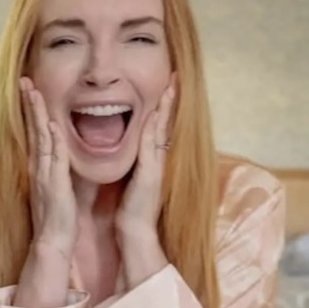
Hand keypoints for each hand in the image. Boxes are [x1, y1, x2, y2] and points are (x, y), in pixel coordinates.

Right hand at [19, 77, 75, 252]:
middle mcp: (38, 166)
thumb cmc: (57, 214)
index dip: (31, 110)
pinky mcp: (54, 184)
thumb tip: (58, 147)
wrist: (53, 239)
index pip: (34, 132)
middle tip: (25, 80)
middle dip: (29, 104)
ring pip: (40, 138)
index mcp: (40, 166)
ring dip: (37, 114)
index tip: (29, 89)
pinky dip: (52, 141)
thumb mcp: (55, 184)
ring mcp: (45, 174)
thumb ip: (55, 166)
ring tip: (33, 92)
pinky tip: (51, 125)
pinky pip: (54, 158)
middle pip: (32, 129)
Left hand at [117, 79, 174, 260]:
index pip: (162, 127)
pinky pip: (151, 147)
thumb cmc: (132, 206)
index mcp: (155, 159)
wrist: (135, 229)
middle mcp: (160, 159)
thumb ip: (139, 162)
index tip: (169, 86)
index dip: (166, 107)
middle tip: (176, 77)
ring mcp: (157, 166)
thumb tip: (136, 148)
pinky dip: (153, 130)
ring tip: (170, 87)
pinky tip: (154, 115)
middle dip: (171, 100)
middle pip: (167, 123)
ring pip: (162, 131)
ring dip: (166, 108)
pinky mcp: (149, 174)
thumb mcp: (136, 178)